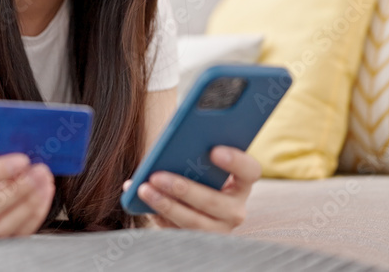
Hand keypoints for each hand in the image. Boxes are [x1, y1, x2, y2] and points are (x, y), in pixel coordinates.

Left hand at [122, 146, 259, 232]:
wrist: (196, 209)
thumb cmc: (199, 175)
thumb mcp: (203, 165)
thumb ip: (194, 153)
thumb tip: (169, 146)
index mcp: (242, 184)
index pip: (250, 171)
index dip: (236, 161)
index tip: (213, 150)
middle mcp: (235, 210)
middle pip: (213, 202)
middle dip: (183, 188)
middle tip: (156, 175)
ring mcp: (218, 230)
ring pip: (193, 221)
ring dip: (165, 205)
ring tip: (143, 189)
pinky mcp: (197, 242)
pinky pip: (175, 230)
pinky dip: (155, 214)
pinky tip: (137, 200)